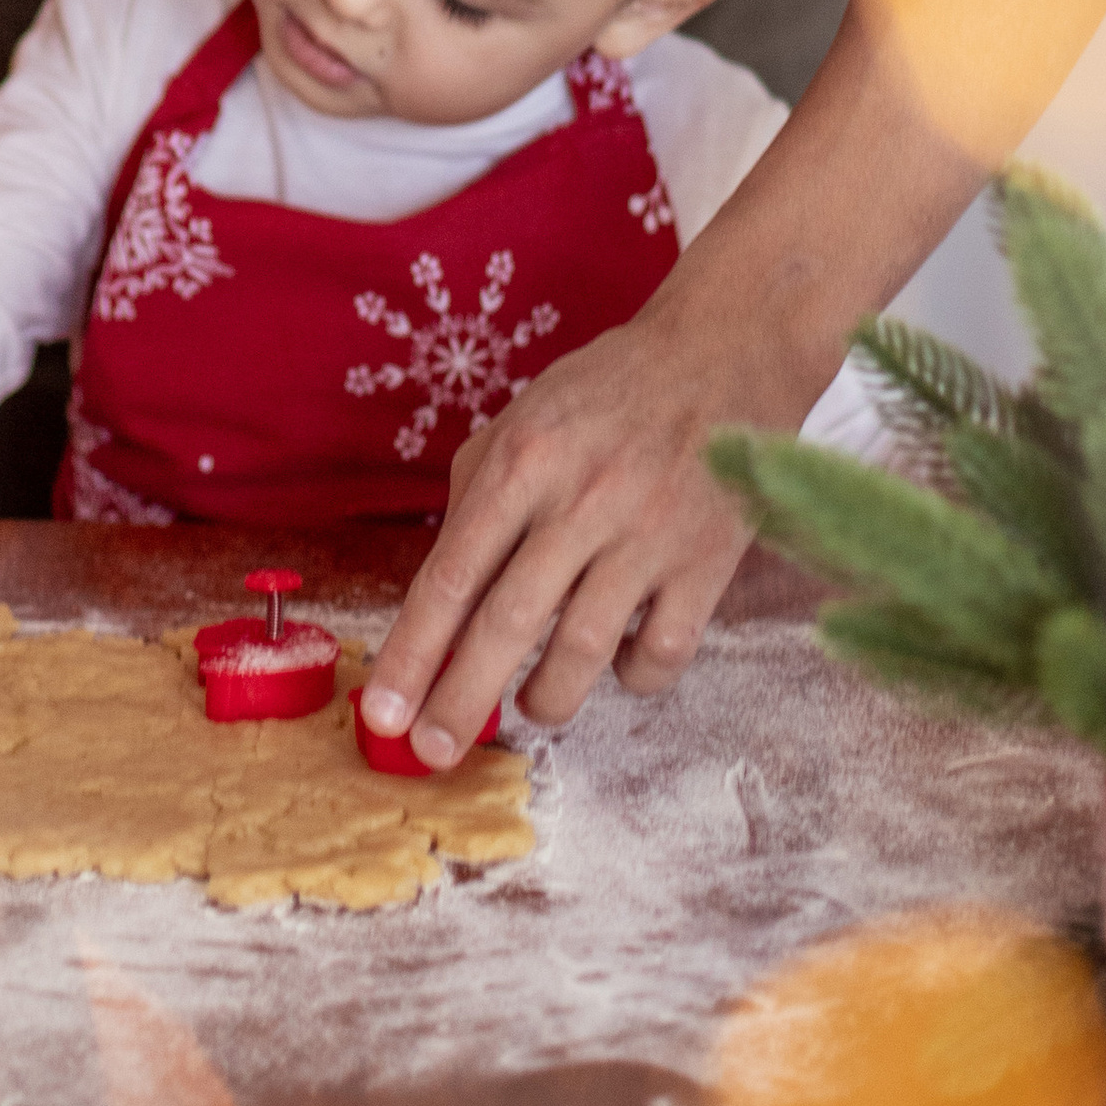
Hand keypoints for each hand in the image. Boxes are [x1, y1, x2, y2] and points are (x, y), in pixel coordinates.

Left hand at [355, 292, 771, 765]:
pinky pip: (659, 656)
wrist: (723, 353)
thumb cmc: (608, 391)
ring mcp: (649, 535)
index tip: (383, 712)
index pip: (452, 574)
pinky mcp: (709, 563)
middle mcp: (582, 500)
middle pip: (506, 627)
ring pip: (581, 656)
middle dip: (458, 702)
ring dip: (544, 699)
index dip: (413, 652)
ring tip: (528, 701)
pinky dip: (630, 677)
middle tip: (430, 752)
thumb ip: (476, 492)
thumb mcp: (523, 415)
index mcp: (525, 459)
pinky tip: (616, 661)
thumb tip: (441, 590)